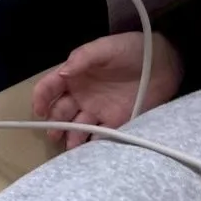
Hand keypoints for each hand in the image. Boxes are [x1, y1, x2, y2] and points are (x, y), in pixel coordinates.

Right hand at [33, 32, 183, 149]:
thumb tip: (61, 74)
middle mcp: (82, 95)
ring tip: (69, 149)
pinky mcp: (118, 123)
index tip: (39, 111)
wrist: (162, 62)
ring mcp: (99, 110)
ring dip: (71, 137)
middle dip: (54, 123)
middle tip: (53, 135)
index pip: (50, 87)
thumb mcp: (103, 48)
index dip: (41, 98)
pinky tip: (88, 152)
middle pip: (61, 111)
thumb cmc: (128, 49)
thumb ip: (82, 59)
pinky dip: (93, 145)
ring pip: (78, 127)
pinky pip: (101, 136)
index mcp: (74, 75)